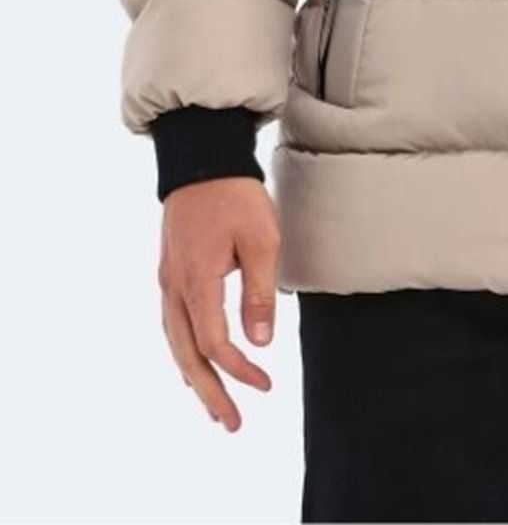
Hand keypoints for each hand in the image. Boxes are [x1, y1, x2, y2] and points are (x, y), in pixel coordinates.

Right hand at [158, 176, 280, 432]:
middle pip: (186, 354)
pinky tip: (196, 363)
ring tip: (212, 407)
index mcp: (196, 282)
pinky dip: (185, 351)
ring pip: (175, 342)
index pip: (214, 343)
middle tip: (231, 424)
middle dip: (209, 392)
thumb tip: (259, 343)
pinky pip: (173, 324)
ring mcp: (168, 280)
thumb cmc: (235, 195)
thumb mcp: (261, 239)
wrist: (202, 156)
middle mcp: (174, 288)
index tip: (265, 385)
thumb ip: (258, 292)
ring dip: (194, 377)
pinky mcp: (170, 271)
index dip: (238, 371)